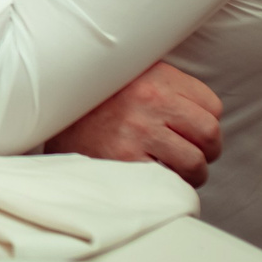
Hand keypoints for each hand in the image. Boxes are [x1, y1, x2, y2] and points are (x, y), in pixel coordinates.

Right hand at [46, 61, 224, 185]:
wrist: (49, 116)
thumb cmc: (97, 102)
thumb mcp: (133, 77)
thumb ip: (170, 88)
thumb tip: (210, 116)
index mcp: (156, 76)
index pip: (213, 106)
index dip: (203, 121)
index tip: (188, 129)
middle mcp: (149, 100)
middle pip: (210, 133)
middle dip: (205, 150)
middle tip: (187, 153)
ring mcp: (138, 131)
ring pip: (196, 163)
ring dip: (189, 172)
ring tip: (169, 167)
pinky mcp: (125, 160)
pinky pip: (171, 181)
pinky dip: (168, 185)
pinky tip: (153, 177)